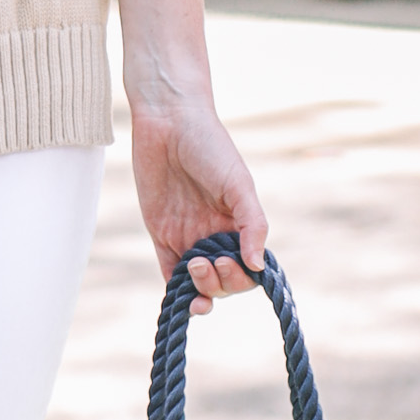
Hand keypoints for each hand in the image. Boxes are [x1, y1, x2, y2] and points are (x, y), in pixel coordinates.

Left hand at [129, 99, 266, 313]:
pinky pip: (171, 275)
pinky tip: (183, 298)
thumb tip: (257, 265)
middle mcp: (216, 235)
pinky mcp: (162, 236)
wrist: (168, 121)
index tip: (229, 260)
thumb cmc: (209, 146)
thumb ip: (253, 224)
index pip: (248, 267)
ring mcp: (189, 238)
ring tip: (194, 266)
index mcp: (239, 224)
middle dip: (221, 282)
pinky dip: (179, 293)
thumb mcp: (238, 184)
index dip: (242, 275)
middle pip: (225, 281)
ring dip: (202, 289)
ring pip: (200, 283)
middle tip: (209, 261)